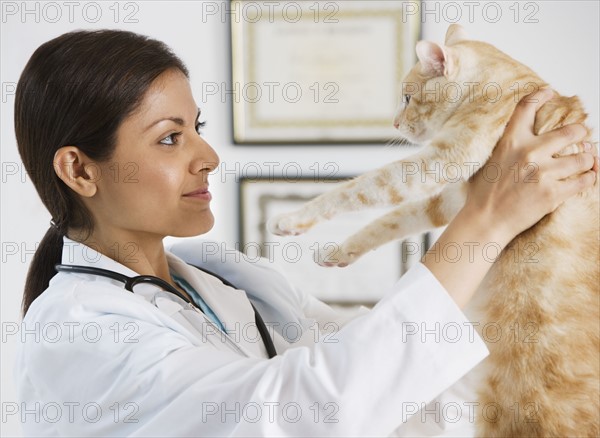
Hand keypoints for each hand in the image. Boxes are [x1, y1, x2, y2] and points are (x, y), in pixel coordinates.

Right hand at [465, 88, 596, 243]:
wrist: (486, 220)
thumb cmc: (485, 193)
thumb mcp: (490, 160)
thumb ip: (508, 145)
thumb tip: (525, 134)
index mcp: (511, 142)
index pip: (527, 108)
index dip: (541, 95)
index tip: (550, 92)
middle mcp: (529, 153)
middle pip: (571, 131)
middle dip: (580, 133)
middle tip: (581, 136)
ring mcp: (543, 173)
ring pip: (583, 158)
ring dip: (586, 159)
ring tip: (583, 161)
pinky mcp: (553, 193)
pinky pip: (585, 180)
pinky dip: (589, 178)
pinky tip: (585, 177)